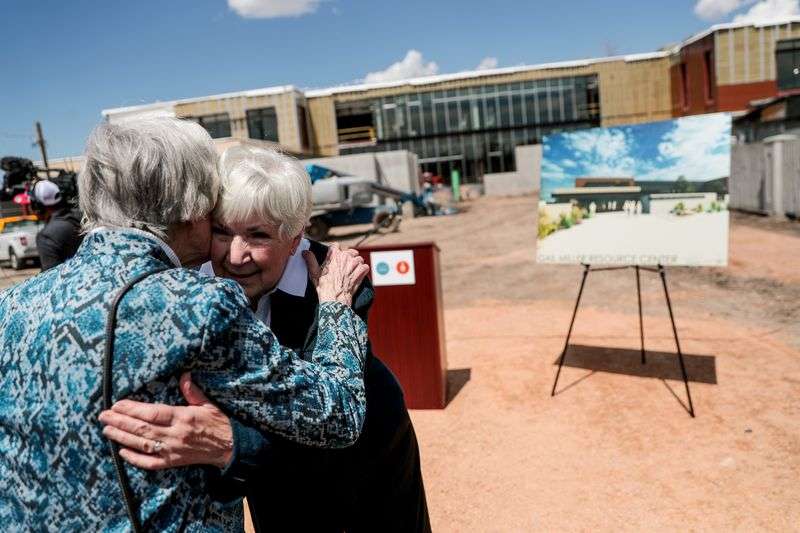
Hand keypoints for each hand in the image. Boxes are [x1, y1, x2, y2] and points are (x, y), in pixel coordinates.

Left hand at [98, 372, 233, 469]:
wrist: (229, 447)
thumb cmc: (218, 423)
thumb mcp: (208, 404)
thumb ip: (192, 391)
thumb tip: (185, 375)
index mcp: (183, 417)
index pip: (151, 413)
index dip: (132, 409)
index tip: (117, 404)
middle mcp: (175, 435)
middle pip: (142, 428)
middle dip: (120, 422)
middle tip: (103, 416)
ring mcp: (172, 450)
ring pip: (142, 444)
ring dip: (122, 437)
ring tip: (106, 430)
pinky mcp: (173, 463)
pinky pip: (150, 462)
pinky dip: (135, 458)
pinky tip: (122, 451)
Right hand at [304, 244, 368, 306]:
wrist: (335, 299)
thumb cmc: (324, 287)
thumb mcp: (314, 273)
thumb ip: (310, 260)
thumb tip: (305, 252)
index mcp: (334, 255)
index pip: (336, 246)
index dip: (336, 251)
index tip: (335, 256)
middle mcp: (345, 257)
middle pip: (350, 251)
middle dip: (348, 256)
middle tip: (345, 265)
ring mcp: (354, 264)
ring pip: (359, 258)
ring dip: (357, 263)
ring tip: (352, 270)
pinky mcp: (360, 272)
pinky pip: (365, 267)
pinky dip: (363, 270)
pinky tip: (358, 275)